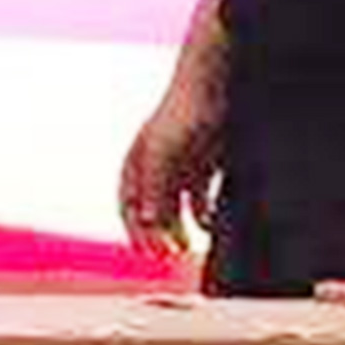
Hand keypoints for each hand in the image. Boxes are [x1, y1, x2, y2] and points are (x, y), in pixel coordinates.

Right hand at [122, 73, 227, 264]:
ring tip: (188, 248)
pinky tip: (211, 226)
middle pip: (151, 209)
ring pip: (175, 207)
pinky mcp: (205, 163)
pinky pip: (199, 197)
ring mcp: (181, 165)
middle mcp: (155, 166)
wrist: (216, 85)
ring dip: (179, 228)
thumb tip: (145, 221)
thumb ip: (154, 187)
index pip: (129, 205)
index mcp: (138, 163)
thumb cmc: (185, 115)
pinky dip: (203, 214)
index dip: (135, 230)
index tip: (148, 255)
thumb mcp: (165, 154)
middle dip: (157, 235)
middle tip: (169, 259)